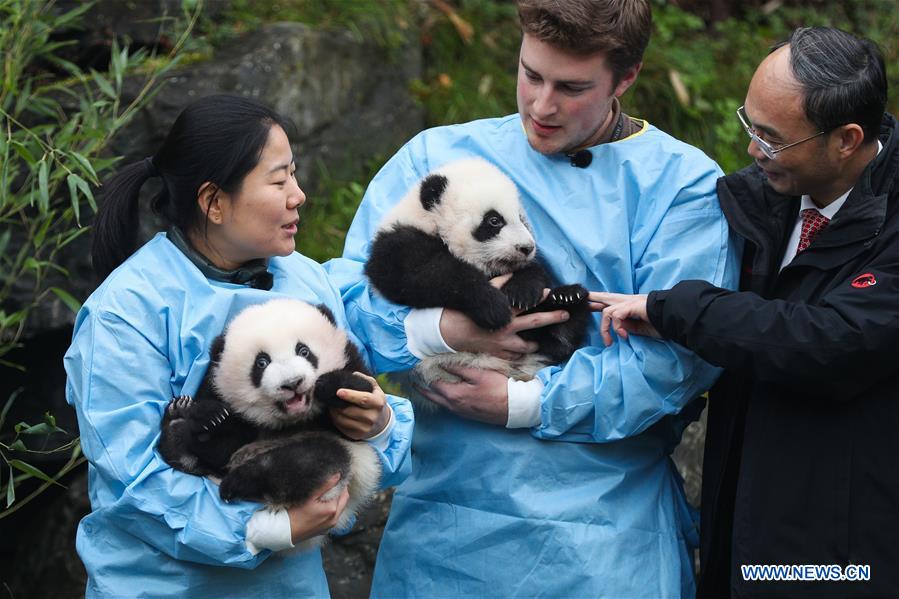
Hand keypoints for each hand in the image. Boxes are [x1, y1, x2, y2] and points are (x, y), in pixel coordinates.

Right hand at [286, 473, 349, 543]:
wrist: (285, 532)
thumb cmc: (294, 514)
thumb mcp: (310, 497)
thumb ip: (325, 485)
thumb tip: (338, 476)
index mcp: (332, 510)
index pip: (344, 493)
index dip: (340, 484)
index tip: (335, 478)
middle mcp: (334, 520)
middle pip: (344, 501)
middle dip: (340, 492)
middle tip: (332, 484)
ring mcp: (330, 526)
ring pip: (339, 509)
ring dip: (336, 501)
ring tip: (325, 494)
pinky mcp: (324, 530)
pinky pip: (333, 517)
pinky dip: (331, 509)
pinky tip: (321, 505)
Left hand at [330, 372, 389, 439]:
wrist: (382, 423)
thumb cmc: (374, 402)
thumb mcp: (375, 389)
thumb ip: (366, 380)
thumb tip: (353, 374)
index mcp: (378, 403)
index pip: (363, 399)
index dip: (350, 395)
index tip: (338, 391)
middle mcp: (373, 417)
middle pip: (349, 410)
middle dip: (337, 404)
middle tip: (331, 397)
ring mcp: (365, 428)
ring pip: (343, 420)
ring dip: (334, 412)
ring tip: (332, 405)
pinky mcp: (358, 435)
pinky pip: (341, 427)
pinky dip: (336, 420)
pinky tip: (336, 414)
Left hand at [416, 365, 508, 424]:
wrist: (516, 408)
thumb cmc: (499, 388)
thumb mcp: (480, 374)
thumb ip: (460, 368)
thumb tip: (444, 363)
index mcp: (454, 394)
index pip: (433, 382)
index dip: (424, 373)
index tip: (416, 366)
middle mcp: (454, 406)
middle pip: (432, 395)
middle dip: (421, 387)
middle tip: (413, 379)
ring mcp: (460, 412)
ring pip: (440, 402)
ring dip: (430, 393)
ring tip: (423, 385)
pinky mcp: (468, 414)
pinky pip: (448, 406)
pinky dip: (441, 398)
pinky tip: (443, 393)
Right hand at [440, 279, 570, 360]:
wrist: (446, 332)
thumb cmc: (463, 311)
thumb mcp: (481, 295)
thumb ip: (498, 284)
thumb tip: (511, 274)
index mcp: (503, 311)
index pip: (526, 303)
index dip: (540, 297)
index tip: (550, 293)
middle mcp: (506, 328)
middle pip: (535, 322)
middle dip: (552, 317)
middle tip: (565, 314)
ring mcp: (503, 343)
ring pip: (527, 346)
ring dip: (535, 343)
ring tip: (540, 342)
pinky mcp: (497, 353)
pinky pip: (514, 356)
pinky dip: (519, 354)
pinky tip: (523, 352)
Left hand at [588, 292, 659, 345]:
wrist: (673, 318)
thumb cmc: (660, 323)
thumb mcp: (639, 328)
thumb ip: (627, 325)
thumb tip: (616, 328)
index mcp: (630, 306)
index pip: (612, 302)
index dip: (600, 302)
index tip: (589, 304)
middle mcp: (628, 301)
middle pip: (606, 297)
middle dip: (593, 298)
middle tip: (584, 299)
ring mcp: (629, 302)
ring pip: (606, 312)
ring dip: (605, 329)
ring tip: (609, 342)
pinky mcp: (630, 305)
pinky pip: (615, 316)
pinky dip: (616, 328)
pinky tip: (624, 336)